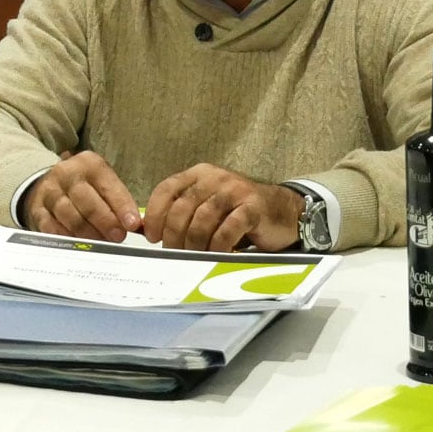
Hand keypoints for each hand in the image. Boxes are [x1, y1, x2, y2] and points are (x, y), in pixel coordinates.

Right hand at [20, 151, 142, 240]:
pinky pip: (51, 226)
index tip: (132, 224)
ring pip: (69, 216)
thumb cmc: (85, 186)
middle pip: (87, 202)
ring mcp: (49, 191)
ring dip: (88, 233)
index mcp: (89, 164)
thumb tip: (137, 226)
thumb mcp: (104, 183)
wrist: (50, 181)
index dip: (121, 207)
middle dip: (105, 222)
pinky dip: (66, 237)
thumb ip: (119, 202)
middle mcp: (67, 174)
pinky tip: (78, 244)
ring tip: (100, 242)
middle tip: (117, 237)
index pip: (108, 187)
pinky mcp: (37, 208)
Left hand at [143, 165, 303, 251]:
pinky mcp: (252, 207)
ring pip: (202, 220)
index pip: (167, 189)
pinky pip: (226, 230)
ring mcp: (234, 190)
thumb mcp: (207, 206)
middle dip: (173, 235)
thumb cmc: (239, 212)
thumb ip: (183, 212)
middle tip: (173, 254)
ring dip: (193, 244)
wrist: (283, 211)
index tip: (152, 237)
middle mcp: (214, 177)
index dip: (155, 215)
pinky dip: (217, 246)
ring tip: (193, 258)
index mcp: (199, 174)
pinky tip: (215, 255)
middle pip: (182, 208)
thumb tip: (149, 230)